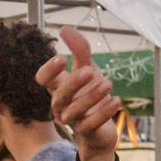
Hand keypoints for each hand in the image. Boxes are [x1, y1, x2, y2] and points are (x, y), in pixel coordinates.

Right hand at [34, 28, 122, 160]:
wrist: (100, 131)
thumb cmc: (90, 97)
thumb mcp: (87, 70)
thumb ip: (79, 50)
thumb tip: (64, 28)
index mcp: (58, 88)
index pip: (43, 79)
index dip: (48, 70)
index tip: (61, 58)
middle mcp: (61, 105)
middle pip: (59, 96)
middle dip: (73, 83)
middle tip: (89, 70)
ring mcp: (72, 121)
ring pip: (75, 111)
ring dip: (92, 97)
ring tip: (109, 84)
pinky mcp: (86, 132)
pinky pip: (91, 124)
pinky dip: (104, 113)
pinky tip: (117, 101)